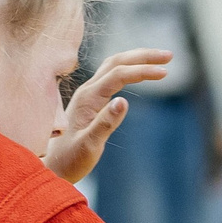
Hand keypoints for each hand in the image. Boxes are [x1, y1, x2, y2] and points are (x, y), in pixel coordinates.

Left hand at [43, 49, 172, 183]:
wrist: (52, 166)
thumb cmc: (70, 160)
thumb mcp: (88, 146)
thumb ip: (105, 124)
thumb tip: (124, 101)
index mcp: (88, 99)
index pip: (118, 75)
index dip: (142, 71)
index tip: (165, 73)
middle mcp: (87, 90)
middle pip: (117, 61)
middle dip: (143, 56)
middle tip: (169, 56)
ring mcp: (89, 93)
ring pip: (114, 65)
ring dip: (137, 58)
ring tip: (161, 60)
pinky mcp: (92, 99)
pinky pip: (112, 75)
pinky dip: (129, 67)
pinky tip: (141, 71)